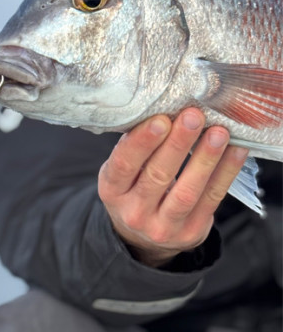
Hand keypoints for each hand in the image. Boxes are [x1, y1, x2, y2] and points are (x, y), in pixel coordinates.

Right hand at [98, 108, 248, 267]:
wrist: (143, 238)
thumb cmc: (133, 188)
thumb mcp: (122, 171)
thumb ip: (137, 147)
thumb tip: (166, 109)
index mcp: (112, 190)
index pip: (124, 164)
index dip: (142, 141)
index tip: (161, 119)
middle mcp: (134, 212)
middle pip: (157, 176)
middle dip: (178, 143)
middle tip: (193, 116)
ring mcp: (163, 227)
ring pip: (187, 191)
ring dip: (205, 158)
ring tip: (219, 133)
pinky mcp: (191, 233)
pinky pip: (211, 199)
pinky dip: (226, 173)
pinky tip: (235, 151)